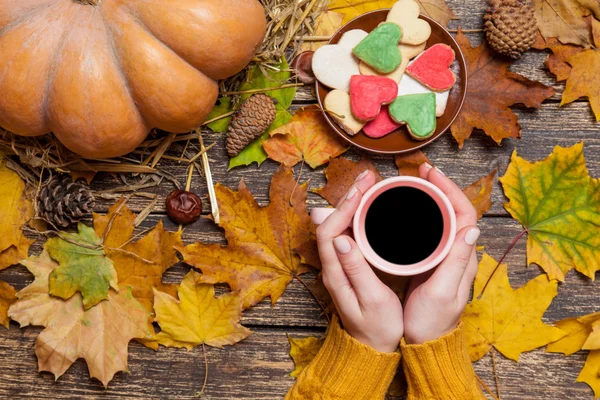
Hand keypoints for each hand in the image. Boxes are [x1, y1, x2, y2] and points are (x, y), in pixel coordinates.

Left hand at [315, 170, 402, 352]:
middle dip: (348, 196)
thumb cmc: (376, 328)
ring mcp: (338, 266)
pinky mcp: (348, 266)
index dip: (343, 207)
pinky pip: (347, 234)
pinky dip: (357, 216)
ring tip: (370, 185)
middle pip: (331, 222)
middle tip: (368, 177)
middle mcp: (332, 267)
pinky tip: (371, 208)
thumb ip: (357, 269)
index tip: (362, 189)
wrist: (370, 349)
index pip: (329, 230)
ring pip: (338, 226)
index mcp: (335, 273)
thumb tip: (342, 238)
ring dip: (352, 203)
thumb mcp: (372, 300)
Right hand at [403, 163, 479, 343]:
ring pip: (442, 218)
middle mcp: (458, 253)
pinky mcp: (431, 261)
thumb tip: (471, 228)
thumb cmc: (432, 321)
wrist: (424, 343)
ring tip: (414, 183)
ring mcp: (444, 257)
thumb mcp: (442, 292)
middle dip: (440, 186)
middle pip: (454, 210)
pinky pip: (430, 230)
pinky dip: (420, 214)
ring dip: (431, 197)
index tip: (430, 174)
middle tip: (420, 172)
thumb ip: (456, 262)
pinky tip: (407, 210)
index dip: (450, 189)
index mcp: (463, 257)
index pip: (464, 213)